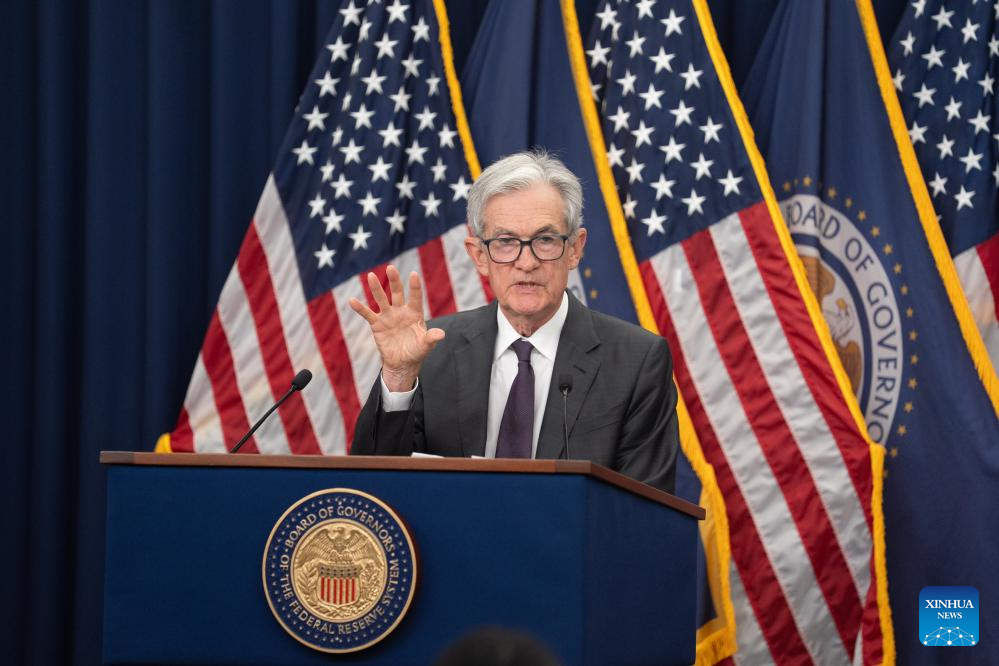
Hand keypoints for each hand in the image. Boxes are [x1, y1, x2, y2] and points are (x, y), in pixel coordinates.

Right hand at [348, 265, 444, 391]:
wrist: (403, 363)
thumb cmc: (417, 352)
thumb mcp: (426, 346)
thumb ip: (431, 338)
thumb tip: (442, 334)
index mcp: (415, 313)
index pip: (415, 297)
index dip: (415, 286)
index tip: (414, 274)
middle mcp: (401, 311)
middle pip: (397, 293)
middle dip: (394, 281)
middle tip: (390, 267)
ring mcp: (388, 316)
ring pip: (381, 299)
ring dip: (376, 288)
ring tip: (371, 276)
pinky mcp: (377, 324)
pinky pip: (368, 314)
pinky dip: (360, 308)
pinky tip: (352, 300)